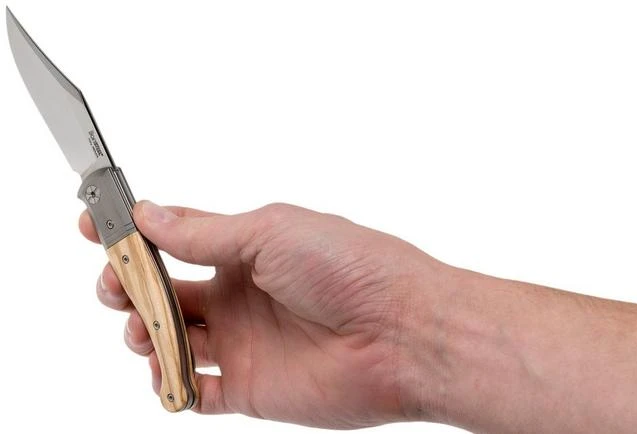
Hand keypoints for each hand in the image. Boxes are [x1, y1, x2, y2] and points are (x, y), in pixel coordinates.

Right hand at [79, 201, 438, 427]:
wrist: (400, 332)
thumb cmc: (349, 267)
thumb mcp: (270, 231)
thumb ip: (205, 232)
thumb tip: (150, 216)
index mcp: (245, 249)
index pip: (174, 239)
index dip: (131, 235)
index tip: (92, 228)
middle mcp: (240, 294)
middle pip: (162, 292)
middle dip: (127, 287)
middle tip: (117, 286)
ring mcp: (243, 342)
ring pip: (171, 341)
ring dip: (143, 336)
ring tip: (146, 331)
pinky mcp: (249, 388)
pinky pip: (194, 393)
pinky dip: (171, 388)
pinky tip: (170, 375)